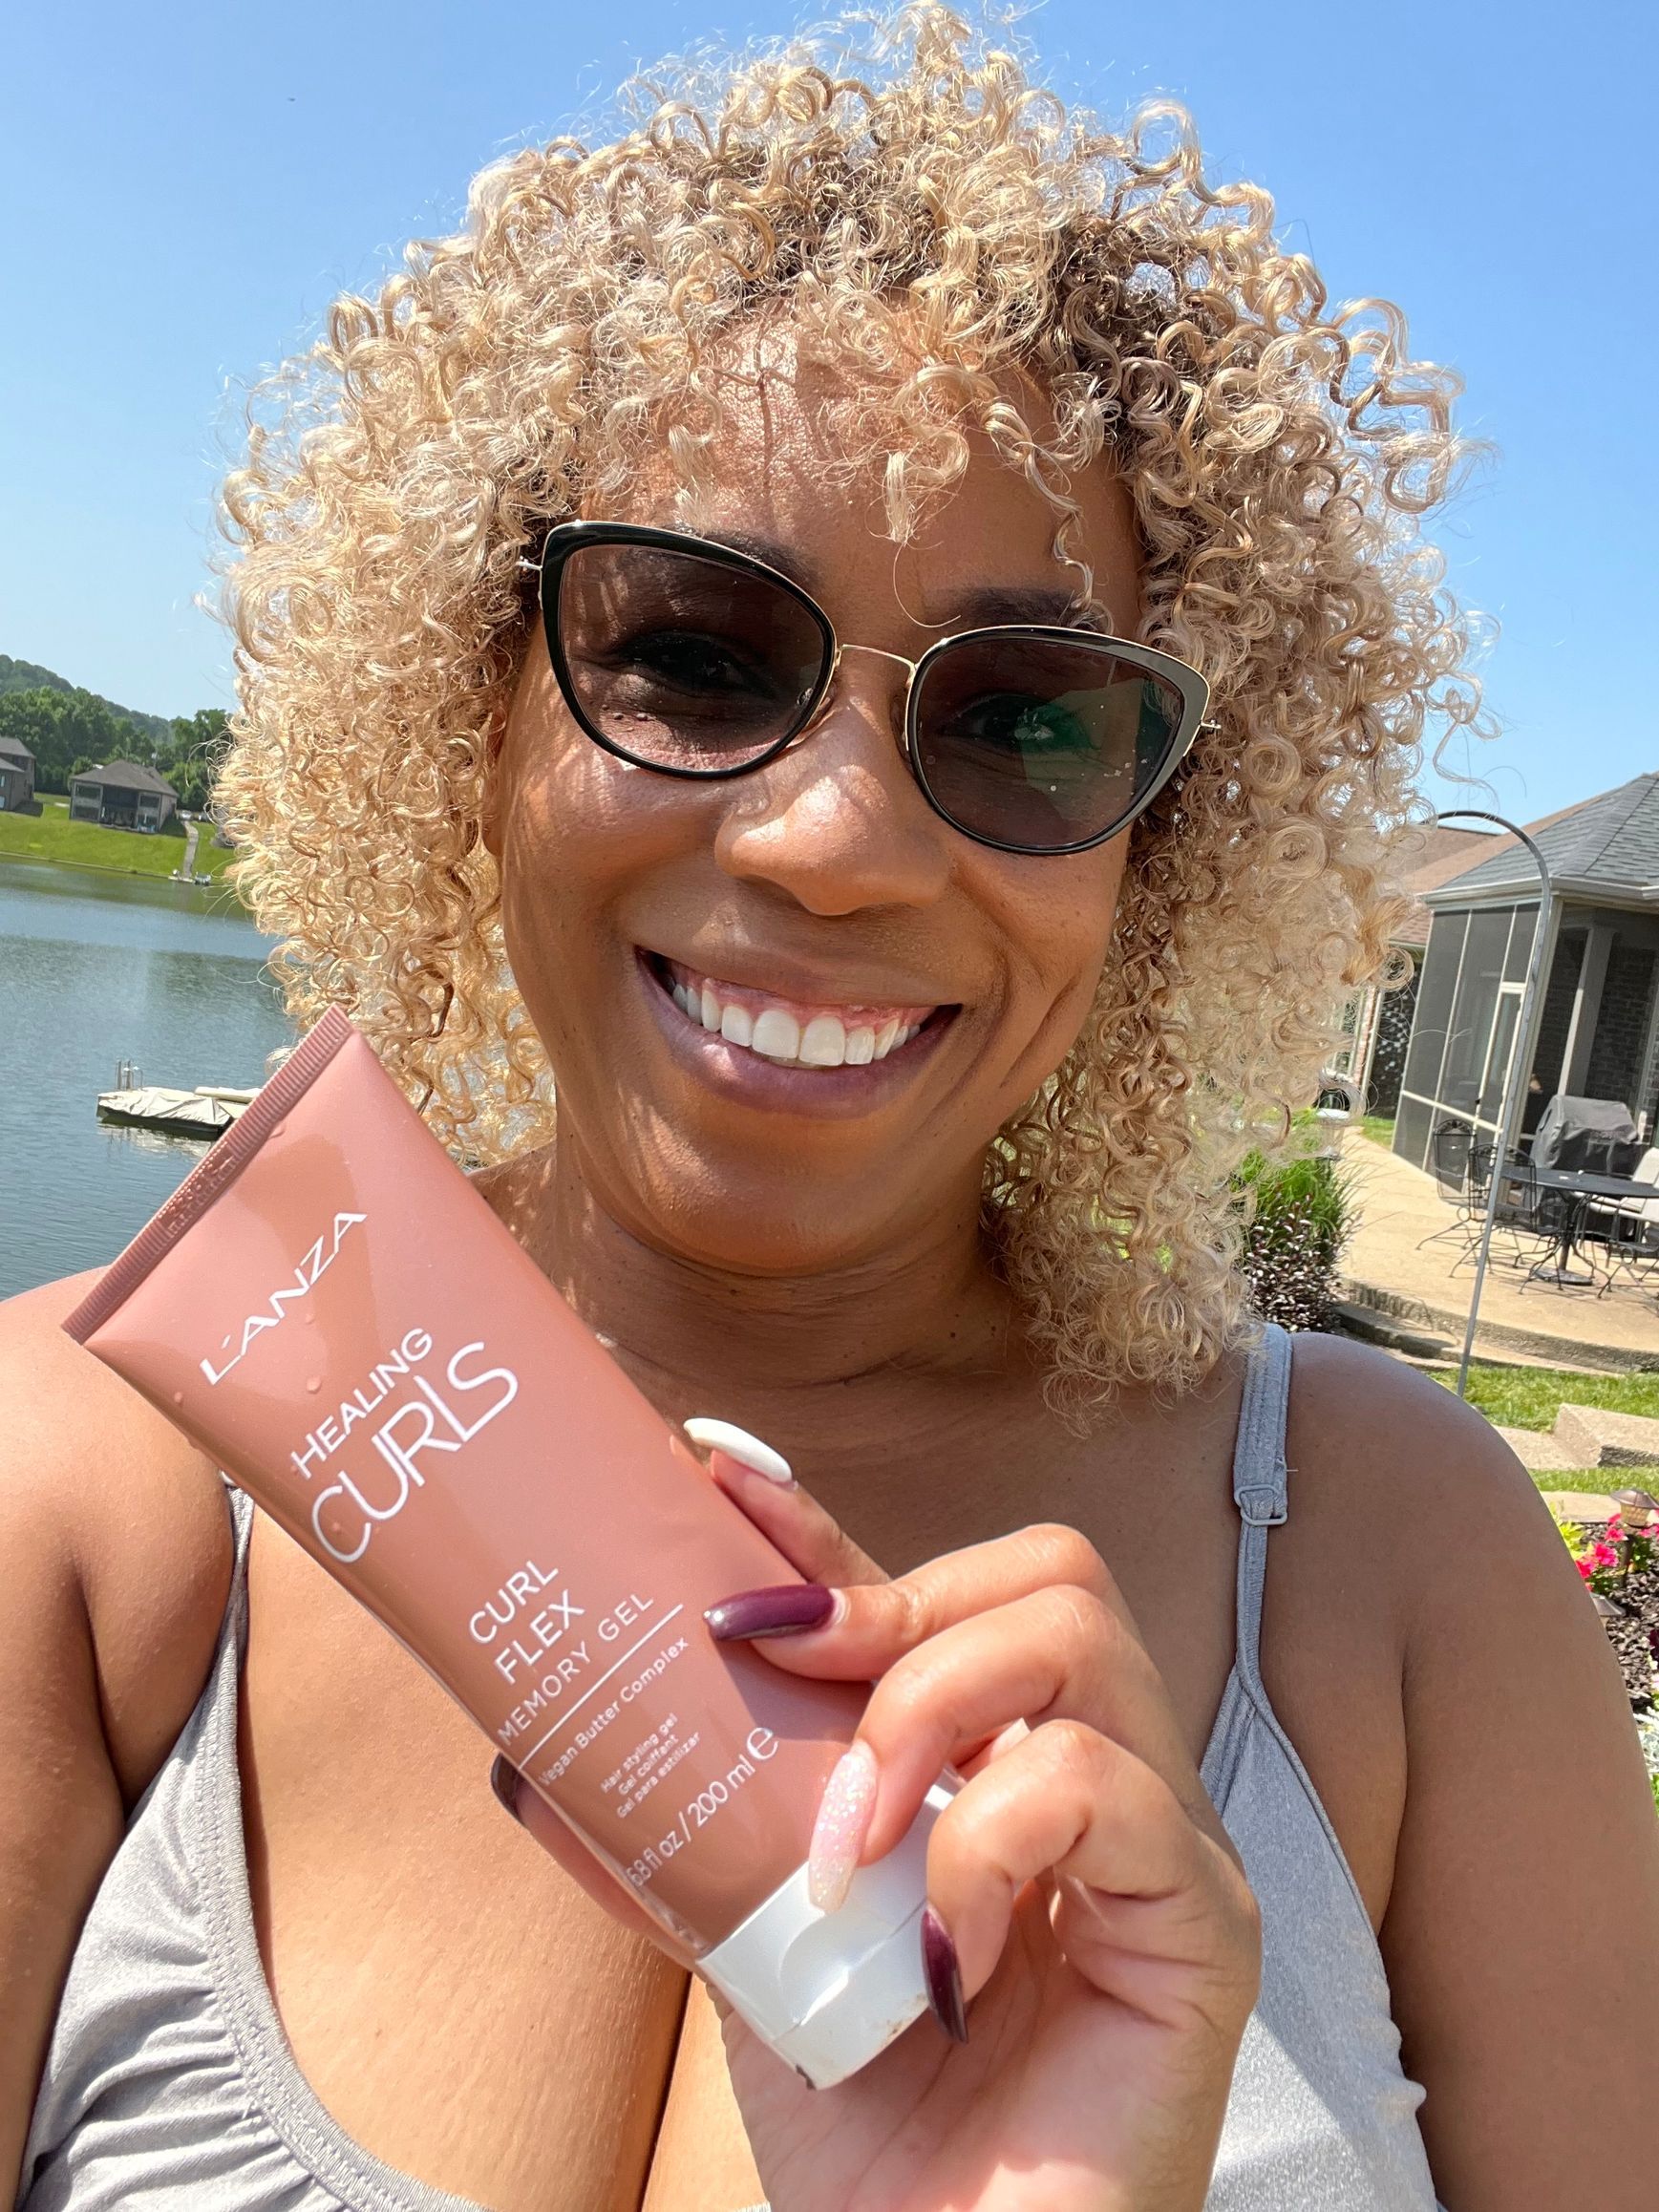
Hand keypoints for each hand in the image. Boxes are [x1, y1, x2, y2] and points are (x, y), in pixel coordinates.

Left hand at [493, 1427, 1259, 2211]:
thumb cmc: (862, 2139)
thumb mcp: (751, 1945)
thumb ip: (690, 1835)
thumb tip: (531, 1753)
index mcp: (1002, 1770)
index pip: (931, 1595)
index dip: (830, 1528)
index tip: (714, 1478)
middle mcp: (1102, 1782)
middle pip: (1048, 1570)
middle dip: (896, 1606)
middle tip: (789, 1679)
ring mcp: (1162, 1849)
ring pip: (1080, 1639)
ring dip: (924, 1714)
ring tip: (844, 1846)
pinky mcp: (1202, 1931)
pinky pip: (1107, 1792)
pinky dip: (987, 1840)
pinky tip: (937, 1948)